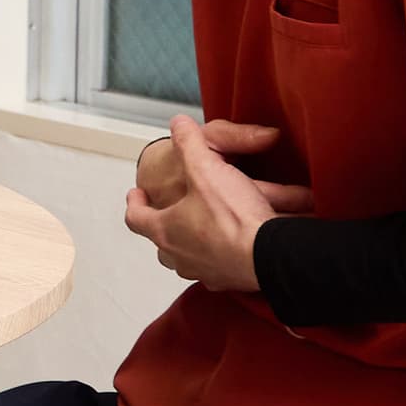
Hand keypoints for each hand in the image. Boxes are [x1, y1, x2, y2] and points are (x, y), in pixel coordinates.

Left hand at [124, 112, 295, 291]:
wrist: (271, 257)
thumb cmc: (233, 219)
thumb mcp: (207, 168)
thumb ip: (190, 142)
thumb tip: (179, 124)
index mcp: (166, 229)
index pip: (136, 217)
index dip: (134, 203)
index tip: (135, 194)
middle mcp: (181, 256)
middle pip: (162, 243)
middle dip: (164, 227)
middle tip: (168, 214)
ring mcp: (205, 272)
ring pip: (189, 259)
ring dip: (192, 243)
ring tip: (200, 228)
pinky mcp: (231, 280)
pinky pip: (219, 269)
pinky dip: (221, 257)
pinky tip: (232, 247)